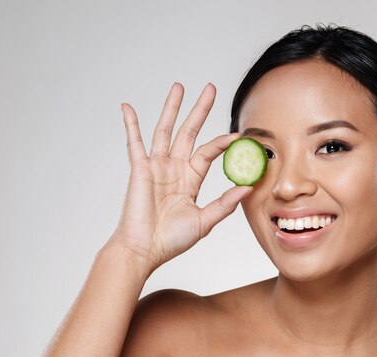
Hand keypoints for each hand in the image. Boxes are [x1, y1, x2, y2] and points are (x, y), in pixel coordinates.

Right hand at [109, 83, 251, 274]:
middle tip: (210, 88)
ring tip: (179, 87)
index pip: (209, 151)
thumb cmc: (172, 240)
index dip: (224, 142)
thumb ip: (225, 204)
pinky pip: (134, 142)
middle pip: (189, 131)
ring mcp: (156, 166)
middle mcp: (174, 168)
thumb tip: (248, 187)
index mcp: (190, 178)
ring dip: (172, 108)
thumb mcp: (205, 220)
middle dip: (199, 110)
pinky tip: (127, 107)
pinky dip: (130, 125)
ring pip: (165, 130)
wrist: (145, 249)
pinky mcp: (139, 169)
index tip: (239, 135)